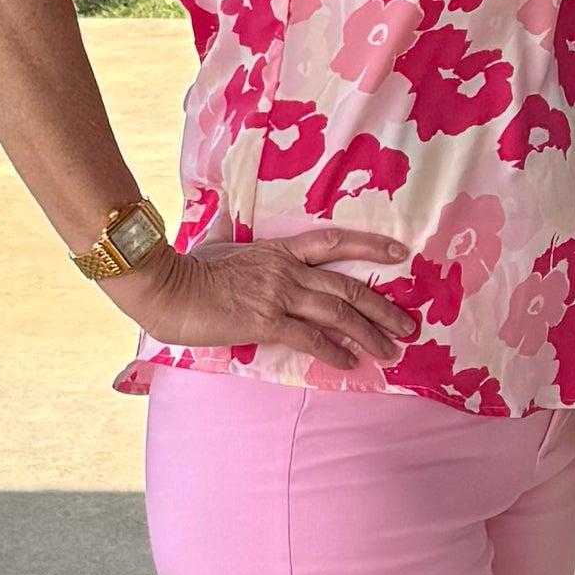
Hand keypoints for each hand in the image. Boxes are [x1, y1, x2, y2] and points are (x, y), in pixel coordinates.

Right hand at [111, 225, 417, 369]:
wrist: (166, 286)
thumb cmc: (187, 267)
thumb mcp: (217, 241)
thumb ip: (230, 229)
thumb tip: (225, 211)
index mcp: (279, 250)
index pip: (334, 241)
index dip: (370, 246)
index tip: (400, 254)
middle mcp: (286, 270)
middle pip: (347, 286)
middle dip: (382, 306)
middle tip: (408, 324)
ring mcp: (278, 295)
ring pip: (337, 313)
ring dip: (368, 332)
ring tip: (390, 349)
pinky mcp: (265, 322)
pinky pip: (310, 338)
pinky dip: (333, 352)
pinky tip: (350, 363)